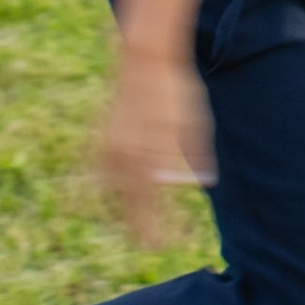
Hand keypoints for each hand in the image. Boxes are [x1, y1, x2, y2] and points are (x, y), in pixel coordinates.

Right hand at [95, 42, 215, 248]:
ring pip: (110, 191)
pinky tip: (118, 194)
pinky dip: (108, 187)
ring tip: (135, 224)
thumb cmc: (176, 91)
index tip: (162, 245)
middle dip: (139, 226)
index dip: (155, 227)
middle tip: (150, 243)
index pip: (150, 204)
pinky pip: (101, 171)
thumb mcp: (195, 122)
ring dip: (122, 209)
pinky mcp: (104, 135)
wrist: (146, 59)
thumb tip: (203, 183)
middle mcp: (124, 154)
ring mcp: (110, 145)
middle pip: (129, 204)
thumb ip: (195, 154)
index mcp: (148, 153)